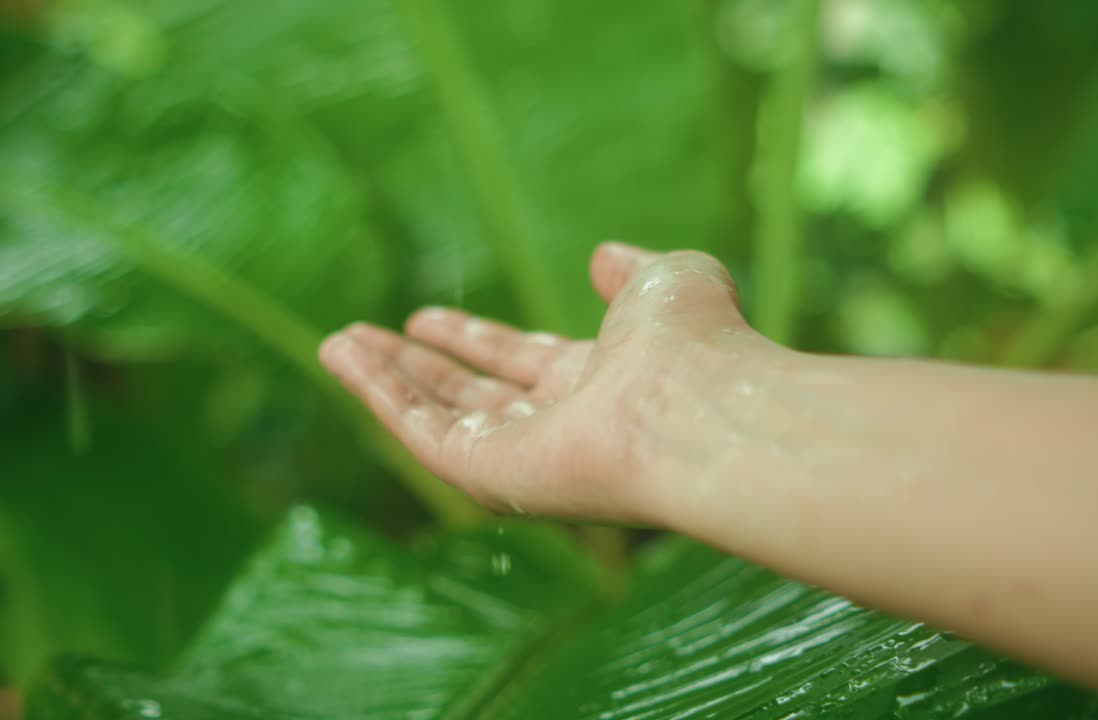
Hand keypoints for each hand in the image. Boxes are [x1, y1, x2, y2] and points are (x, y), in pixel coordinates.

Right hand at [319, 242, 764, 522]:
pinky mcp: (491, 476)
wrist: (699, 404)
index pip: (524, 361)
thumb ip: (632, 271)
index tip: (427, 319)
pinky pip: (422, 434)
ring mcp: (524, 456)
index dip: (474, 339)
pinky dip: (378, 395)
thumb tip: (602, 255)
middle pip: (474, 395)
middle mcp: (559, 424)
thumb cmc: (695, 341)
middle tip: (369, 335)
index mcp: (600, 380)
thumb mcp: (667, 280)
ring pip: (439, 416)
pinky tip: (343, 357)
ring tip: (336, 344)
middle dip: (421, 365)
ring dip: (385, 379)